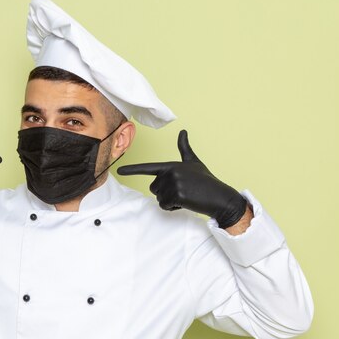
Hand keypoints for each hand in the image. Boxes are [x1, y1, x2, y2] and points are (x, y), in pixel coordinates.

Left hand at [117, 130, 246, 228]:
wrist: (220, 196)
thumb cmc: (205, 180)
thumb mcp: (193, 162)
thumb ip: (184, 148)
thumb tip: (183, 131)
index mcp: (171, 165)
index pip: (148, 168)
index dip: (132, 170)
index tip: (118, 171)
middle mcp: (170, 172)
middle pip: (153, 188)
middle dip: (165, 193)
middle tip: (183, 190)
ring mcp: (173, 184)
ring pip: (159, 198)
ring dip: (170, 201)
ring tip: (186, 196)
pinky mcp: (177, 195)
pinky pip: (165, 206)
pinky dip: (173, 207)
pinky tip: (186, 202)